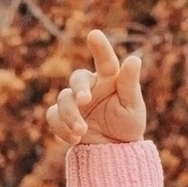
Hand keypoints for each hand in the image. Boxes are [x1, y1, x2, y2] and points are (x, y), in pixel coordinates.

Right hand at [45, 30, 148, 150]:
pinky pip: (53, 116)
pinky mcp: (62, 117)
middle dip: (79, 89)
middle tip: (84, 101)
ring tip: (81, 131)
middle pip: (77, 78)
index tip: (94, 35)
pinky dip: (61, 128)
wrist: (114, 151)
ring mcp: (74, 101)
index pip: (105, 60)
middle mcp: (90, 86)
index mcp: (109, 79)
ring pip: (63, 99)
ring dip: (70, 115)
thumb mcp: (133, 107)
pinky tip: (74, 139)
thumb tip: (134, 59)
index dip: (100, 47)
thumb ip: (130, 85)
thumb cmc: (128, 125)